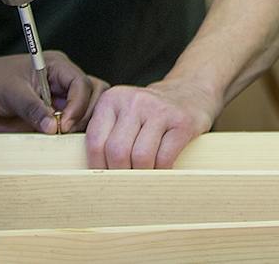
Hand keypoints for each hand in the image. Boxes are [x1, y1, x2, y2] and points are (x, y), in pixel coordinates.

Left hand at [0, 51, 106, 135]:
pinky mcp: (50, 119)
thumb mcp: (10, 93)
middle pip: (93, 96)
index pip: (82, 83)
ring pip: (85, 114)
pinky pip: (69, 129)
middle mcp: (61, 84)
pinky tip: (60, 146)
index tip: (65, 124)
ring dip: (80, 127)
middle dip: (86, 115)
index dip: (79, 105)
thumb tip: (54, 126)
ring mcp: (57, 102)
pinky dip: (69, 138)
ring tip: (63, 139)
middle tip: (68, 131)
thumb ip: (33, 108)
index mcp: (56, 67)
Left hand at [85, 79, 217, 169]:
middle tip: (125, 184)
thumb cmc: (148, 113)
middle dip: (120, 174)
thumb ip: (105, 135)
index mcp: (112, 99)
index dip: (98, 167)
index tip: (104, 179)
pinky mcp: (182, 122)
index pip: (96, 142)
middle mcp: (134, 100)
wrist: (188, 93)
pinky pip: (164, 158)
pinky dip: (160, 172)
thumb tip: (89, 176)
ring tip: (143, 179)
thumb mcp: (121, 113)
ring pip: (140, 157)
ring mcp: (160, 110)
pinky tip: (160, 173)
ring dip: (141, 175)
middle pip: (117, 151)